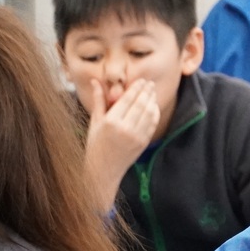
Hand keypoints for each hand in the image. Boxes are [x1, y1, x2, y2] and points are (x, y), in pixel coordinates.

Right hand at [83, 77, 162, 213]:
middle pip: (140, 104)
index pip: (127, 100)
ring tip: (152, 92)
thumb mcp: (94, 122)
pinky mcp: (143, 143)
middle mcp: (125, 129)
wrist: (103, 169)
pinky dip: (155, 113)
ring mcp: (136, 137)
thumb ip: (98, 100)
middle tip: (150, 83)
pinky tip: (154, 106)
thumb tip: (95, 81)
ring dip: (152, 101)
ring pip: (149, 113)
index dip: (136, 88)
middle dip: (147, 92)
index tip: (141, 80)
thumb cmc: (95, 144)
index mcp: (111, 122)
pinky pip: (152, 124)